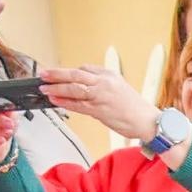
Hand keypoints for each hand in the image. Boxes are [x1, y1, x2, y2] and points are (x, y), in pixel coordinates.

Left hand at [40, 65, 156, 140]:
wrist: (148, 122)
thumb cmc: (135, 109)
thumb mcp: (119, 88)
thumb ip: (100, 85)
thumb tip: (83, 85)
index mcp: (109, 76)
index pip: (84, 70)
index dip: (68, 73)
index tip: (56, 74)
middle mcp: (105, 83)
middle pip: (76, 75)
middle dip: (57, 74)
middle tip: (43, 74)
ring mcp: (102, 96)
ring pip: (75, 89)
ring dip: (57, 88)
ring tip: (45, 88)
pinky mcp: (100, 110)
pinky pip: (78, 105)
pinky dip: (65, 102)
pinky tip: (56, 101)